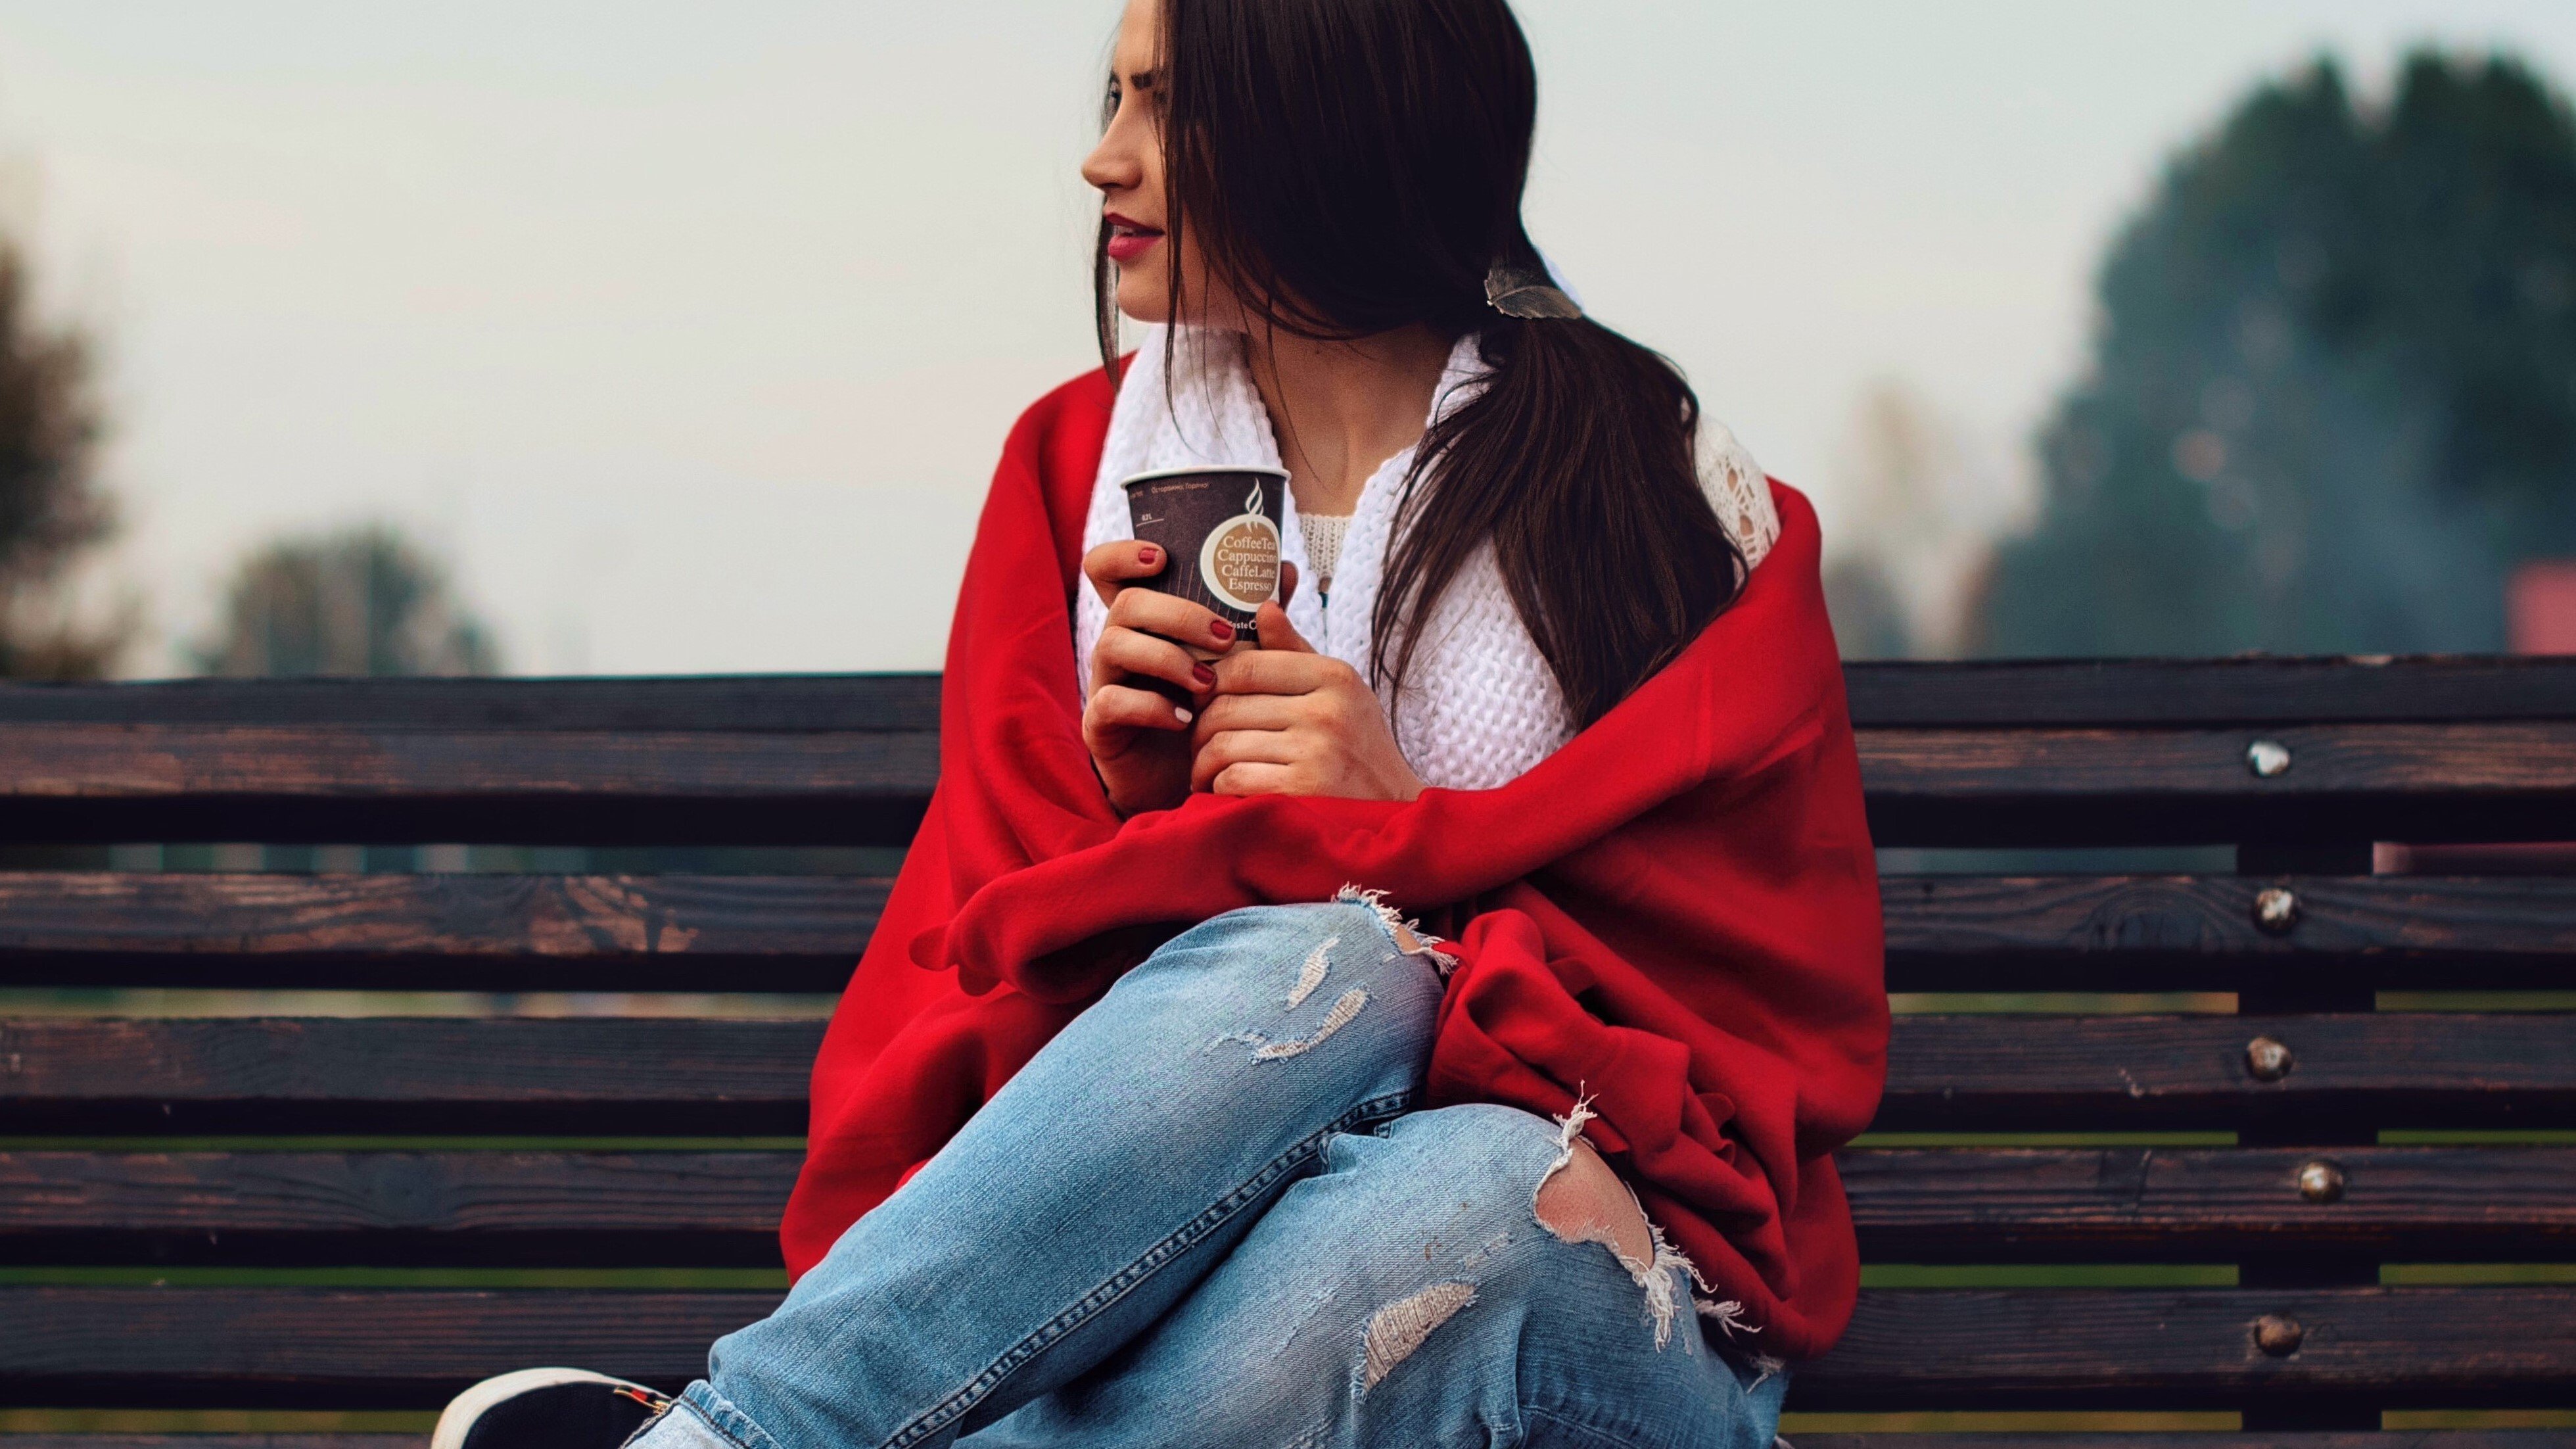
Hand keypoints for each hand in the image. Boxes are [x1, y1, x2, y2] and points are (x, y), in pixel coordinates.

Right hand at [1079, 539, 1244, 816]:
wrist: (1197, 782)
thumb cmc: (1215, 712)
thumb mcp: (1241, 665)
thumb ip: (1258, 621)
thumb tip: (1286, 569)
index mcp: (1145, 622)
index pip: (1108, 571)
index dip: (1123, 555)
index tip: (1162, 557)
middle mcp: (1119, 644)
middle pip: (1126, 604)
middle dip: (1177, 614)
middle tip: (1225, 636)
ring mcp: (1105, 682)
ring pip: (1114, 645)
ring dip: (1167, 657)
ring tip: (1209, 681)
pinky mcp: (1100, 725)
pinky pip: (1111, 701)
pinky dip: (1150, 705)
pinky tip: (1184, 718)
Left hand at [1190, 595, 1424, 800]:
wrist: (1394, 811)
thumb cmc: (1358, 748)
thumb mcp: (1338, 694)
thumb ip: (1296, 653)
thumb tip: (1264, 606)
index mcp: (1334, 676)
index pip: (1244, 666)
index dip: (1211, 683)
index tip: (1205, 700)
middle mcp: (1327, 710)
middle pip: (1226, 707)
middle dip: (1201, 729)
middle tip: (1198, 743)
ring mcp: (1316, 751)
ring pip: (1224, 745)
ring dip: (1203, 764)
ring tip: (1205, 771)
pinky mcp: (1303, 791)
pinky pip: (1233, 779)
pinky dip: (1219, 788)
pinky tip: (1223, 791)